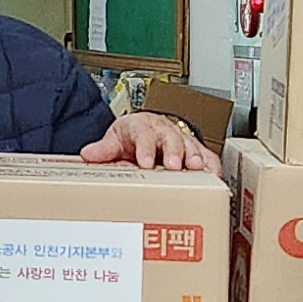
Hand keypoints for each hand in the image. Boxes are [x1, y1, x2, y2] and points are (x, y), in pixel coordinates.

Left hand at [81, 111, 211, 169]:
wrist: (143, 127)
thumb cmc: (131, 135)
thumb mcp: (115, 139)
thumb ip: (104, 149)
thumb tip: (88, 154)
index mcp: (142, 126)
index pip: (144, 136)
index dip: (145, 150)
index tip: (145, 163)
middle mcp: (164, 130)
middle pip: (171, 139)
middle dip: (174, 152)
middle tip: (175, 165)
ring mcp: (181, 139)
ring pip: (191, 145)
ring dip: (195, 157)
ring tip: (197, 168)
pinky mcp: (195, 149)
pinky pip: (206, 155)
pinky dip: (211, 164)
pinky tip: (214, 175)